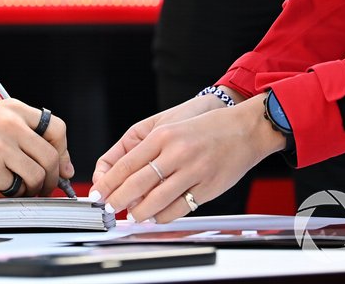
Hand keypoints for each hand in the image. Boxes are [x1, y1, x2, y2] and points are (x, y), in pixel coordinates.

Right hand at [0, 100, 72, 196]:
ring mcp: (2, 146)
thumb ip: (22, 134)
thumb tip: (59, 163)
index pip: (56, 128)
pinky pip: (17, 188)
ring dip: (33, 189)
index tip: (62, 166)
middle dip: (51, 177)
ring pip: (38, 175)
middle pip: (51, 156)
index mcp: (13, 109)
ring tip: (19, 189)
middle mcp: (11, 124)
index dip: (63, 150)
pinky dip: (11, 193)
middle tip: (43, 187)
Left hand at [90, 95, 284, 222]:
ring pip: (156, 200)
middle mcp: (176, 153)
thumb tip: (126, 175)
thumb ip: (148, 148)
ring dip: (139, 212)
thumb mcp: (172, 127)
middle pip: (137, 183)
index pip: (126, 164)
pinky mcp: (207, 187)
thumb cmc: (207, 127)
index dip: (109, 182)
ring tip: (131, 216)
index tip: (98, 193)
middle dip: (117, 200)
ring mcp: (193, 171)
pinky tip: (156, 216)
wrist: (246, 129)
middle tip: (108, 209)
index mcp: (163, 135)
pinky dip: (163, 216)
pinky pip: (179, 208)